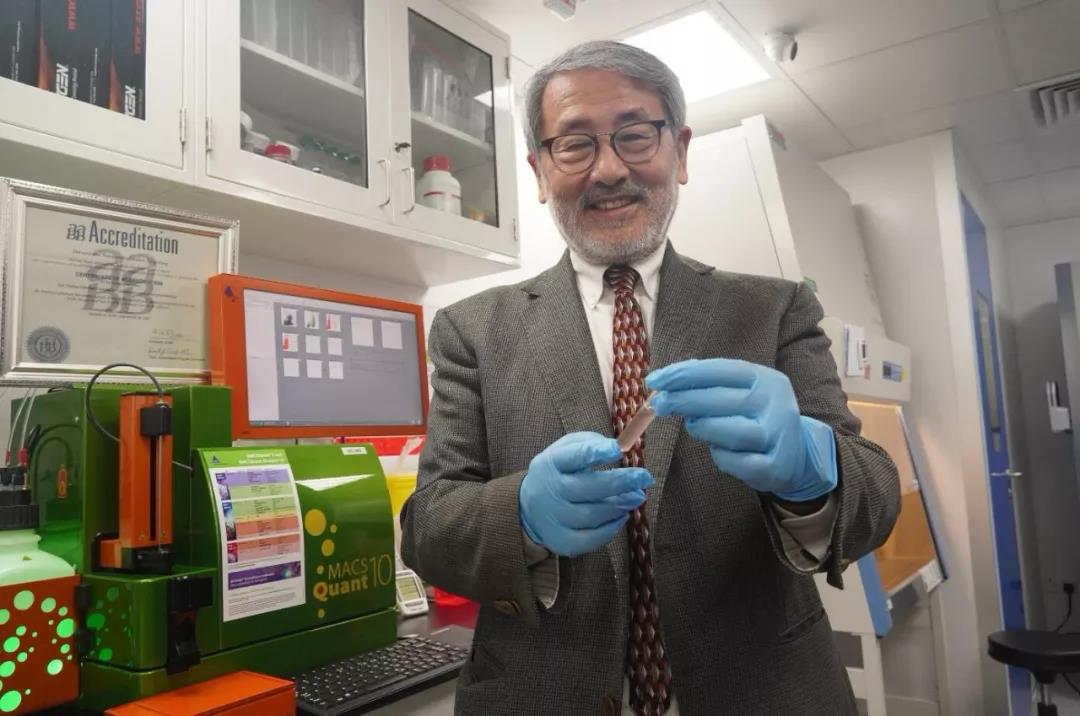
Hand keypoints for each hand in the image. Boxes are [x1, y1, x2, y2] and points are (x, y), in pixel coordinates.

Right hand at [519, 432, 652, 556]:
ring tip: (637, 496)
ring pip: (592, 515)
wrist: (531, 507)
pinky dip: (611, 528)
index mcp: (550, 463)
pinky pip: (591, 539)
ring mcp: (554, 519)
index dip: (596, 452)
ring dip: (620, 505)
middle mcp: (549, 491)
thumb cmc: (560, 473)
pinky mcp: (561, 541)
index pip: (573, 456)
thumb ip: (590, 443)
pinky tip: (622, 516)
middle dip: (620, 482)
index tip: (618, 449)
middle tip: (644, 477)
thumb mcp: (566, 450)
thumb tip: (618, 448)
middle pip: (587, 488)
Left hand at [646, 359, 836, 502]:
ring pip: (730, 431)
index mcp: (765, 378)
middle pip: (722, 399)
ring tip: (694, 427)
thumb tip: (663, 386)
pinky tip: (720, 451)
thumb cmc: (754, 418)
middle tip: (660, 404)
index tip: (655, 380)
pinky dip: (721, 457)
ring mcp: (778, 436)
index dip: (684, 374)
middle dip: (684, 400)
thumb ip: (707, 388)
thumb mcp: (738, 394)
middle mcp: (776, 403)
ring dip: (703, 429)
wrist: (797, 454)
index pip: (720, 370)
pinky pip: (736, 462)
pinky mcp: (774, 466)